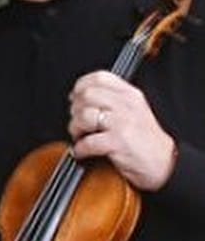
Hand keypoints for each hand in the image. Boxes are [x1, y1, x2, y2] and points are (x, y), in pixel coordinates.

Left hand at [68, 70, 176, 190]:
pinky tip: (83, 151)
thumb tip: (78, 96)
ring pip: (84, 115)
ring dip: (75, 129)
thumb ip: (110, 100)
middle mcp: (127, 105)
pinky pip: (87, 141)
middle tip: (78, 122)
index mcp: (130, 94)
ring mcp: (123, 123)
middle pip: (87, 95)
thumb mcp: (133, 111)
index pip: (100, 77)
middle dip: (75, 110)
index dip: (81, 87)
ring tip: (81, 136)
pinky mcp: (118, 142)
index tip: (75, 98)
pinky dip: (80, 149)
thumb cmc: (144, 140)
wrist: (164, 163)